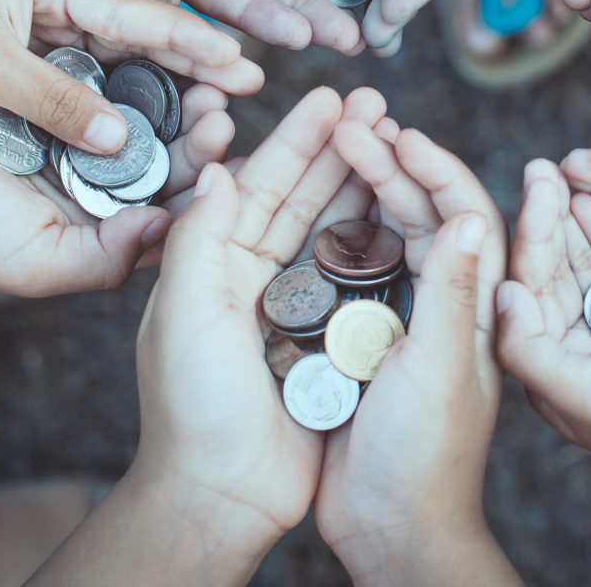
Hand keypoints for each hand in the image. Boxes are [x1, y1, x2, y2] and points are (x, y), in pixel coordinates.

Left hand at [0, 0, 259, 152]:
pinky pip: (91, 58)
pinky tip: (160, 107)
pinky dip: (122, 82)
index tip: (242, 62)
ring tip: (222, 100)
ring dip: (165, 73)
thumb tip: (123, 139)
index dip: (192, 39)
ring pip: (119, 44)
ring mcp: (45, 2)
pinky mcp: (32, 28)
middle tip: (253, 83)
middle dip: (195, 55)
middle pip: (139, 22)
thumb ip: (57, 101)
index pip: (136, 7)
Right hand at [0, 82, 231, 295]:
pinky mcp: (59, 89)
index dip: (203, 184)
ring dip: (176, 99)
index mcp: (107, 223)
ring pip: (146, 114)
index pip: (173, 206)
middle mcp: (102, 180)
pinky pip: (107, 77)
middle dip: (198, 134)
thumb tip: (165, 229)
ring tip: (203, 83)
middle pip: (168, 156)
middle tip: (220, 110)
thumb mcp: (37, 263)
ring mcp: (82, 133)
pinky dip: (133, 68)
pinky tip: (158, 55)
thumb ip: (105, 256)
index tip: (224, 157)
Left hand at [132, 84, 390, 546]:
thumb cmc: (191, 406)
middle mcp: (253, 275)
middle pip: (302, 196)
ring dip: (363, 182)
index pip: (258, 183)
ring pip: (333, 229)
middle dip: (338, 147)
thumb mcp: (183, 311)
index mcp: (213, 262)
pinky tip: (407, 207)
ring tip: (398, 138)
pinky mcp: (328, 339)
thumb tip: (218, 170)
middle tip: (377, 102)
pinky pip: (358, 279)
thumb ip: (198, 237)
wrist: (224, 492)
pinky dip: (379, 240)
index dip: (294, 138)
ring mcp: (294, 306)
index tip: (328, 98)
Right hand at [318, 120, 513, 584]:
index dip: (434, 166)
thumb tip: (469, 217)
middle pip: (426, 212)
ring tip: (333, 145)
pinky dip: (342, 232)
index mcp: (481, 306)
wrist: (390, 526)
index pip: (466, 213)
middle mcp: (452, 305)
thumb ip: (453, 295)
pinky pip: (361, 271)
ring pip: (393, 234)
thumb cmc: (424, 458)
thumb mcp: (439, 370)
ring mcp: (413, 321)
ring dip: (368, 188)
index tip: (395, 131)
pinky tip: (312, 207)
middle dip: (393, 162)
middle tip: (350, 122)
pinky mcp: (374, 342)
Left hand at [495, 157, 590, 482]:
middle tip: (549, 162)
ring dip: (586, 211)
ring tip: (583, 168)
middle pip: (558, 259)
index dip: (534, 225)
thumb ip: (531, 349)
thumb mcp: (579, 397)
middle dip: (553, 210)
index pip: (532, 279)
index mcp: (551, 356)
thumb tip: (503, 291)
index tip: (538, 176)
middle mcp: (578, 334)